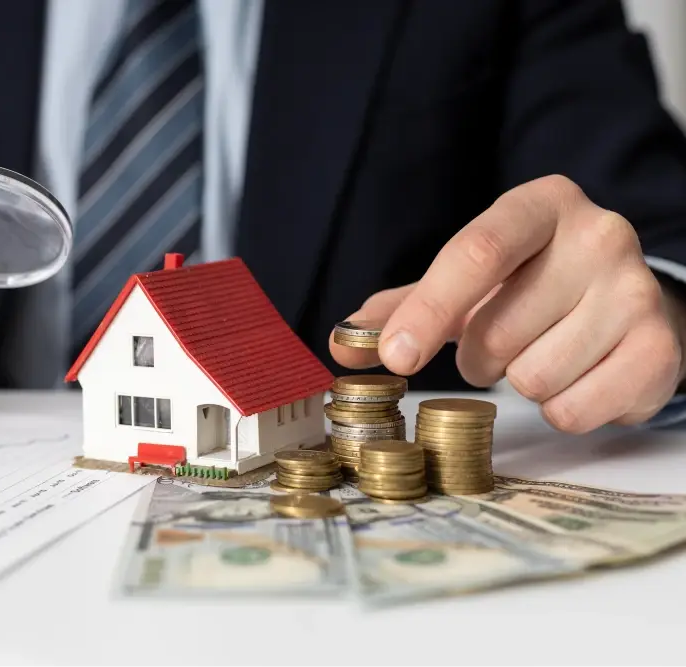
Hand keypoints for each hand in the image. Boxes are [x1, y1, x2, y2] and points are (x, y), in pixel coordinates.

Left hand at [330, 175, 685, 433]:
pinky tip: (578, 377)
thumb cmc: (532, 288)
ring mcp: (636, 290)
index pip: (475, 253)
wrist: (629, 304)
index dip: (427, 311)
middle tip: (501, 344)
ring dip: (520, 383)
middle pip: (495, 332)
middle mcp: (599, 235)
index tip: (394, 357)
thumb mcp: (468, 282)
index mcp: (540, 205)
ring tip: (543, 353)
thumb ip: (402, 308)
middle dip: (479, 357)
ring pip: (532, 378)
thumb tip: (341, 341)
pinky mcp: (660, 349)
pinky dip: (560, 409)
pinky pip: (573, 410)